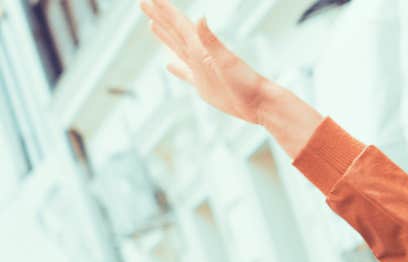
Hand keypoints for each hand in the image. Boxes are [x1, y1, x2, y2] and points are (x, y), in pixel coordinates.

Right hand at [142, 0, 273, 123]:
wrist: (260, 103)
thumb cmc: (246, 82)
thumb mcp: (226, 60)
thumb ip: (210, 40)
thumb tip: (201, 18)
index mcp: (201, 48)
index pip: (178, 24)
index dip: (164, 10)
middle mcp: (199, 56)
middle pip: (174, 32)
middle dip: (159, 17)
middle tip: (144, 3)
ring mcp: (200, 70)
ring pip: (177, 49)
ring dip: (165, 37)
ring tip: (153, 25)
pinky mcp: (204, 86)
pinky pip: (185, 74)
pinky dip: (177, 69)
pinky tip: (169, 64)